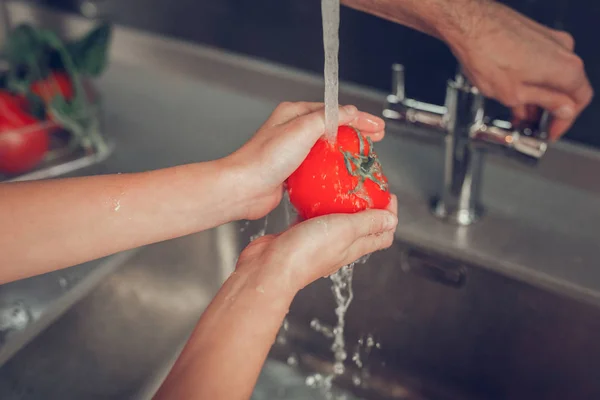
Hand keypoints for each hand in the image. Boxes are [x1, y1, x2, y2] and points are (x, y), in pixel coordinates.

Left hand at [225, 102, 385, 219]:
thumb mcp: (302, 130)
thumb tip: (350, 111)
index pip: (334, 110)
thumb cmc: (265, 159)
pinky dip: (333, 170)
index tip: (377, 126)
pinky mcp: (292, 172)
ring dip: (346, 152)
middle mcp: (293, 130)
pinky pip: (318, 168)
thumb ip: (328, 118)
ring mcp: (292, 152)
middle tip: (377, 140)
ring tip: (364, 158)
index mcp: (295, 114)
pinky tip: (343, 177)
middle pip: (332, 128)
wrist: (243, 189)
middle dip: (357, 133)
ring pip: (326, 149)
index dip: (359, 117)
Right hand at [235, 194, 397, 293]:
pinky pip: (312, 218)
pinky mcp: (298, 236)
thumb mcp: (345, 230)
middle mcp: (339, 247)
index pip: (383, 235)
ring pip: (336, 221)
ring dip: (341, 204)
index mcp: (354, 247)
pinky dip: (316, 205)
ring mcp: (318, 242)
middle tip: (364, 185)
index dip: (390, 215)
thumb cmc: (307, 251)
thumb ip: (368, 223)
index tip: (388, 194)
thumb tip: (392, 220)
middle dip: (368, 206)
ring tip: (340, 184)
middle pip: (362, 227)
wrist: (269, 267)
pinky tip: (311, 193)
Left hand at [445, 1, 592, 139]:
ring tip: (518, 114)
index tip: (550, 132)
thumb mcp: (515, 94)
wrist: (467, 25)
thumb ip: (545, 103)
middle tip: (533, 127)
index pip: (579, 101)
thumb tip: (563, 109)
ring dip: (537, 97)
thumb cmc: (485, 54)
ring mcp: (548, 39)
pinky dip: (530, 81)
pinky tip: (513, 94)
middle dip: (548, 111)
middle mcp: (563, 49)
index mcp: (565, 67)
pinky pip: (539, 64)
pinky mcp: (533, 34)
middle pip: (565, 88)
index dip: (564, 122)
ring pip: (550, 76)